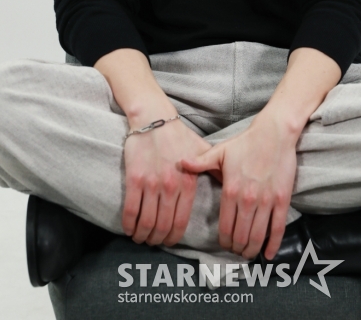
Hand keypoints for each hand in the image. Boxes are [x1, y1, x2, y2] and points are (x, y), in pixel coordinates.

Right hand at [122, 118, 221, 246]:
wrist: (154, 119)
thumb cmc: (180, 136)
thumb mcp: (203, 152)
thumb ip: (215, 170)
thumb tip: (231, 184)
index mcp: (189, 182)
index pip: (181, 222)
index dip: (173, 237)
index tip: (169, 241)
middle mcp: (171, 186)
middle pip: (163, 226)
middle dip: (157, 239)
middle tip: (153, 242)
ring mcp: (152, 183)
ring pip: (146, 222)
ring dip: (142, 235)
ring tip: (141, 237)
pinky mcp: (135, 179)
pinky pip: (131, 210)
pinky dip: (129, 225)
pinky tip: (129, 229)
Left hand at [181, 114, 297, 260]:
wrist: (274, 133)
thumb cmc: (245, 143)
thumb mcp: (220, 152)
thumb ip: (200, 162)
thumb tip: (180, 163)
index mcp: (230, 191)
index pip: (225, 228)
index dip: (224, 242)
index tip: (225, 245)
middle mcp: (247, 199)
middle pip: (240, 236)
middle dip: (237, 248)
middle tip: (236, 250)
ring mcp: (266, 201)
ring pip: (257, 236)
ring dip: (251, 249)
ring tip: (248, 252)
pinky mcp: (282, 200)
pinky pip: (277, 228)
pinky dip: (272, 245)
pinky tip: (268, 255)